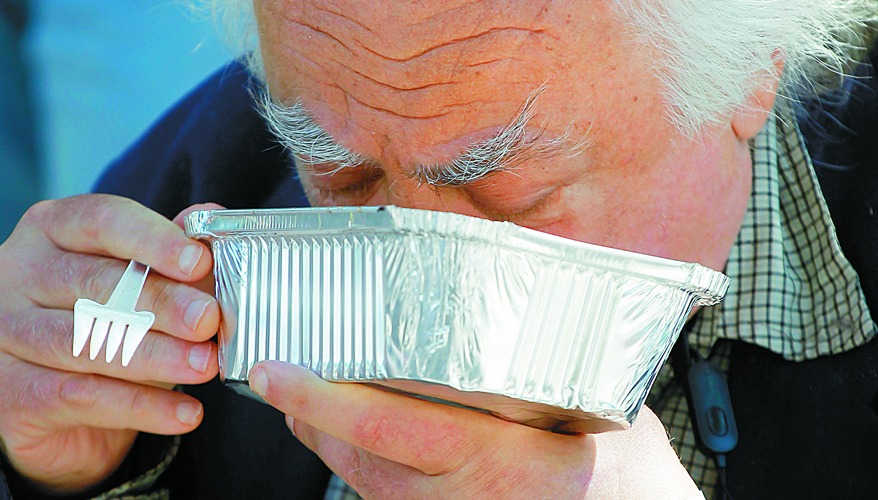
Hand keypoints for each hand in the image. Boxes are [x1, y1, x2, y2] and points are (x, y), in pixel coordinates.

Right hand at [0, 195, 220, 492]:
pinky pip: (82, 397)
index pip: (101, 221)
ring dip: (156, 357)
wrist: (52, 406)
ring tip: (205, 366)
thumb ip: (173, 253)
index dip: (152, 239)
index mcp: (51, 230)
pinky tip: (186, 413)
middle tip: (209, 320)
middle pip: (95, 283)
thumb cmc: (102, 322)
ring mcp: (1, 332)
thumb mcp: (138, 282)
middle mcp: (15, 273)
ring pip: (87, 343)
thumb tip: (211, 216)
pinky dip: (142, 407)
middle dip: (162, 303)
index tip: (199, 262)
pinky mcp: (6, 391)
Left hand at [248, 361, 700, 499]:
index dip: (318, 397)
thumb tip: (479, 275)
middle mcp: (461, 499)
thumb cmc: (607, 451)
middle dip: (305, 413)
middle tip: (269, 369)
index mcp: (496, 459)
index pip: (382, 427)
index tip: (269, 369)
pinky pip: (380, 496)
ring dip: (321, 436)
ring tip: (296, 391)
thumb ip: (521, 352)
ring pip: (359, 479)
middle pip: (355, 455)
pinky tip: (343, 432)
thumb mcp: (574, 395)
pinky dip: (353, 462)